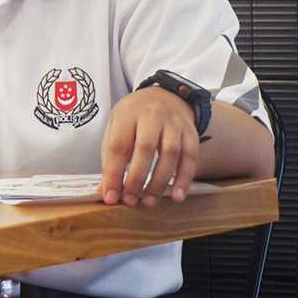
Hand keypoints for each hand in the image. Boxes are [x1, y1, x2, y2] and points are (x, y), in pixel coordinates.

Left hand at [99, 87, 199, 206]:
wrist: (165, 96)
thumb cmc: (135, 117)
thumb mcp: (116, 127)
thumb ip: (110, 157)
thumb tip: (106, 191)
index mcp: (127, 113)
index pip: (118, 145)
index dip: (113, 173)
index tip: (111, 196)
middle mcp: (152, 115)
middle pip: (145, 148)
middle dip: (136, 178)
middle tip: (130, 200)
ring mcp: (174, 123)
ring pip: (170, 154)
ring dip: (159, 182)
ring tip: (149, 201)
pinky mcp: (191, 133)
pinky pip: (191, 157)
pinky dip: (185, 178)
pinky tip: (177, 195)